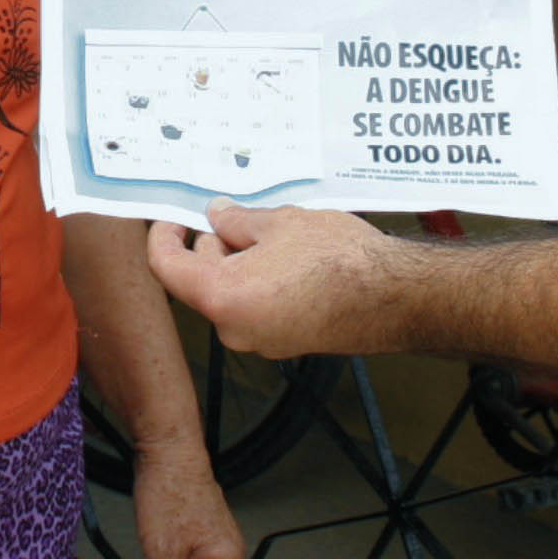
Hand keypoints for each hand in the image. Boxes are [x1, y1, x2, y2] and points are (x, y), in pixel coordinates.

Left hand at [147, 202, 413, 359]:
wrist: (394, 298)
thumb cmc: (339, 261)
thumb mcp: (281, 223)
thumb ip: (239, 220)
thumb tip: (219, 216)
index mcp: (221, 297)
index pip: (167, 268)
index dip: (164, 236)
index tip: (173, 217)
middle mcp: (234, 329)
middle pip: (201, 280)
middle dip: (213, 245)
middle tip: (239, 214)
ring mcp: (260, 341)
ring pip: (231, 293)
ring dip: (240, 262)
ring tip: (276, 233)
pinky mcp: (285, 344)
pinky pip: (256, 308)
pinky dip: (261, 282)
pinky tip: (291, 258)